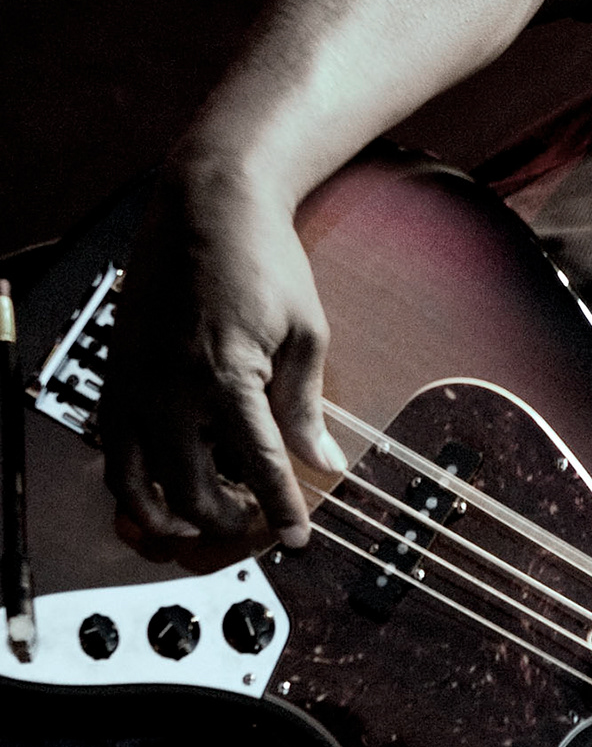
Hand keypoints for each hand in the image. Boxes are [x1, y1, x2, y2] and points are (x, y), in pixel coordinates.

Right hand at [100, 159, 346, 550]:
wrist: (206, 208)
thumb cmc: (264, 261)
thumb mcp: (306, 331)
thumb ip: (306, 404)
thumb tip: (324, 460)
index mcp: (227, 377)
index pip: (259, 465)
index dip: (281, 509)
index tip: (298, 538)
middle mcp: (170, 388)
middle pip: (192, 487)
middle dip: (228, 519)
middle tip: (259, 526)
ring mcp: (134, 383)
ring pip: (135, 480)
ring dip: (169, 514)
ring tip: (204, 526)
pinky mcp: (116, 373)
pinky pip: (113, 447)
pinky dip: (132, 481)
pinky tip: (161, 489)